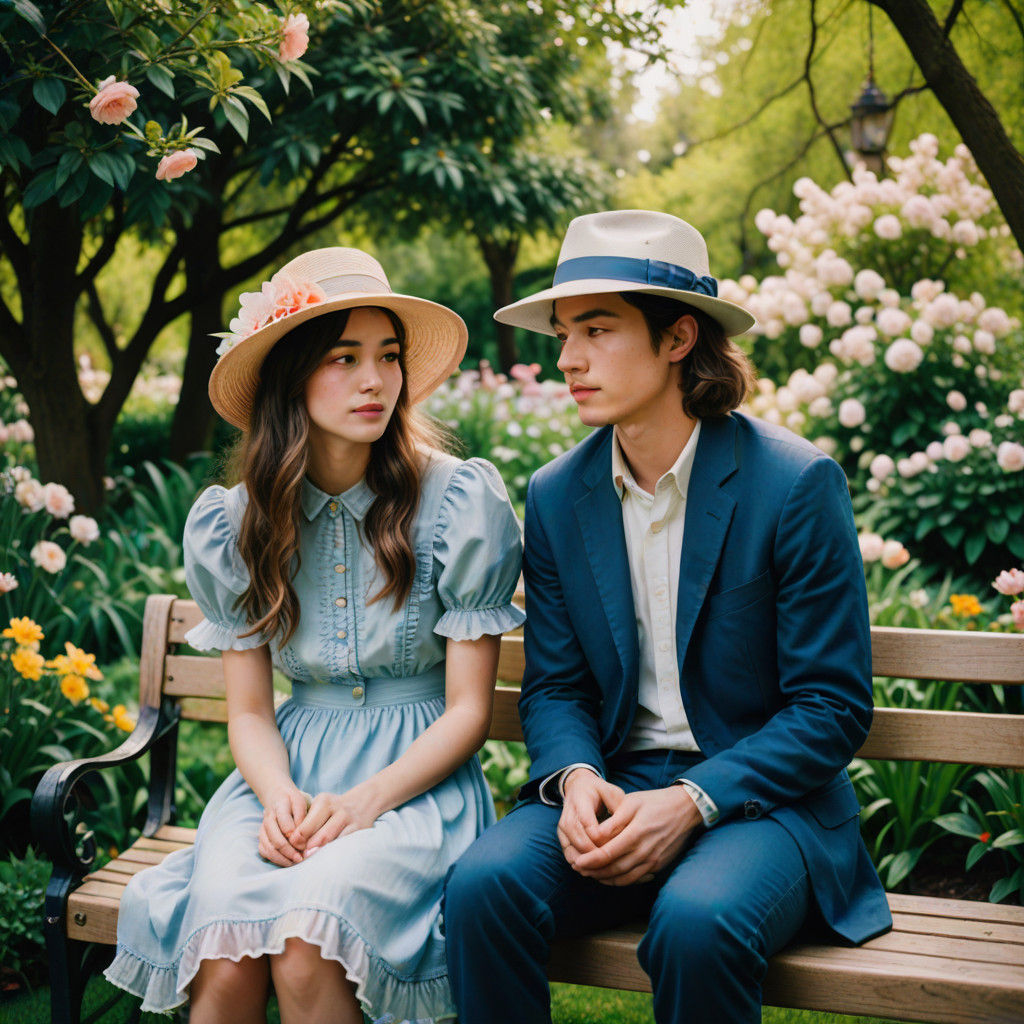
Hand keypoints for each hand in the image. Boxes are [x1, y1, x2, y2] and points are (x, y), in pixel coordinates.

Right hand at [258, 783, 308, 866]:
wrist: (277, 796)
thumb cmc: (292, 801)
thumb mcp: (300, 802)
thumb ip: (301, 817)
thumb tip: (301, 837)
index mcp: (279, 807)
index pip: (285, 824)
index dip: (295, 837)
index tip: (305, 845)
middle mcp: (268, 819)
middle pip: (275, 839)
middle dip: (289, 852)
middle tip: (301, 858)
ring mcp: (263, 829)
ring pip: (268, 848)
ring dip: (282, 858)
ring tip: (295, 862)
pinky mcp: (261, 837)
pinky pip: (264, 851)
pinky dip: (275, 859)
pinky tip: (287, 861)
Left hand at [290, 784, 381, 857]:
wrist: (362, 802)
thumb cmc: (333, 809)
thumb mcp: (320, 806)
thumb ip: (307, 821)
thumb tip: (294, 844)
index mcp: (324, 802)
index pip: (305, 827)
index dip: (297, 841)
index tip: (293, 848)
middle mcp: (339, 809)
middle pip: (320, 837)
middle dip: (309, 850)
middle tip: (301, 858)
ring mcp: (351, 820)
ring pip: (334, 842)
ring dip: (321, 853)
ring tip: (312, 860)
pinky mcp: (360, 830)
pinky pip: (344, 845)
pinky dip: (334, 853)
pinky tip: (327, 857)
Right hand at [557, 768, 624, 869]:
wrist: (578, 788)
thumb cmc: (600, 792)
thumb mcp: (612, 792)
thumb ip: (618, 806)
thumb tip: (623, 825)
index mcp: (581, 800)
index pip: (589, 825)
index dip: (602, 840)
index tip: (617, 847)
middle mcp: (568, 814)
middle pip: (579, 839)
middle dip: (595, 854)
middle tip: (612, 865)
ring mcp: (563, 825)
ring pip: (571, 849)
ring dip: (586, 862)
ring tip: (603, 871)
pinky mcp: (562, 835)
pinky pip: (567, 852)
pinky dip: (579, 863)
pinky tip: (593, 870)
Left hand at [572, 786, 702, 886]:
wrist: (685, 809)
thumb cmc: (655, 802)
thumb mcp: (631, 803)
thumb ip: (613, 821)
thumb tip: (595, 835)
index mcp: (636, 833)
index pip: (608, 853)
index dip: (590, 860)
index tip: (578, 861)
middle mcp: (645, 851)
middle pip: (614, 869)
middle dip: (595, 872)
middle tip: (580, 870)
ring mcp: (653, 860)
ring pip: (625, 878)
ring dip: (606, 879)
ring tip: (592, 875)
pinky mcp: (658, 865)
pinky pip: (637, 878)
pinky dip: (621, 881)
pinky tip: (611, 877)